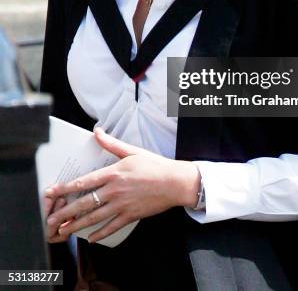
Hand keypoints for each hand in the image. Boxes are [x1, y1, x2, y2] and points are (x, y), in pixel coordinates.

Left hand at [44, 127, 200, 243]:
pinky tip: (90, 238)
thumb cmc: (154, 165)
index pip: (84, 181)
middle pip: (85, 203)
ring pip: (95, 218)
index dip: (66, 187)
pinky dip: (100, 234)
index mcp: (114, 173)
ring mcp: (122, 205)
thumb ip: (111, 143)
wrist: (174, 182)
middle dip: (66, 212)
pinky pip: (112, 227)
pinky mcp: (131, 215)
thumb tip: (96, 131)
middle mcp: (115, 190)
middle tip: (50, 219)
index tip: (51, 191)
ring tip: (63, 230)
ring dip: (77, 225)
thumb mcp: (132, 151)